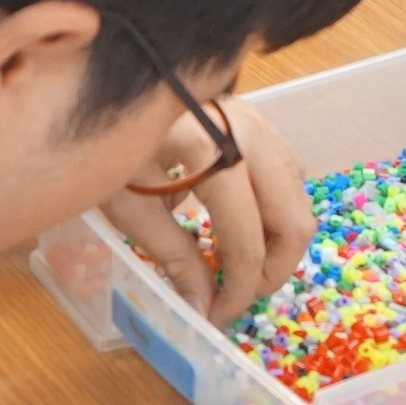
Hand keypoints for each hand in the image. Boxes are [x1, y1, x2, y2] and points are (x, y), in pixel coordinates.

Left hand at [99, 102, 309, 323]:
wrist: (108, 88)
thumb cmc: (107, 140)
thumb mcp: (129, 205)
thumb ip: (173, 255)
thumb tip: (203, 308)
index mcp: (210, 151)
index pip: (246, 240)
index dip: (236, 290)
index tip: (217, 316)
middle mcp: (248, 133)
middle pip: (294, 222)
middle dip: (270, 272)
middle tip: (236, 295)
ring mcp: (261, 123)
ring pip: (298, 200)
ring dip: (277, 243)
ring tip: (237, 267)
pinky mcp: (261, 123)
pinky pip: (289, 178)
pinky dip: (276, 213)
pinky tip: (242, 230)